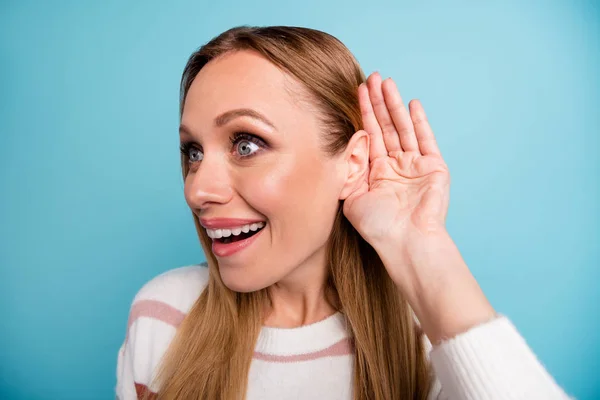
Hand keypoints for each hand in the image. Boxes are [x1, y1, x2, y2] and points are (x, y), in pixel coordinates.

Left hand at [344, 74, 494, 340]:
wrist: (406, 243)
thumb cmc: (378, 227)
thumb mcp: (352, 197)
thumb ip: (347, 172)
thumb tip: (339, 149)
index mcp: (376, 172)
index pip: (369, 136)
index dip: (362, 114)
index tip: (355, 92)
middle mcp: (395, 166)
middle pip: (385, 126)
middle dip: (377, 103)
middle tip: (371, 77)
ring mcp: (415, 165)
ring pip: (402, 128)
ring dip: (394, 105)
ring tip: (387, 82)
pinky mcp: (434, 167)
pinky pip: (425, 139)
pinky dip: (419, 122)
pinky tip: (412, 103)